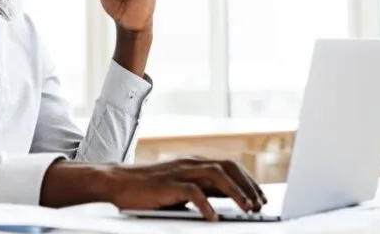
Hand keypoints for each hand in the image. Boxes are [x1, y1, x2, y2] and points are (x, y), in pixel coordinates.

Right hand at [108, 158, 266, 220]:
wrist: (118, 182)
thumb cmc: (149, 189)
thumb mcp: (181, 188)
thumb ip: (203, 190)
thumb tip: (228, 201)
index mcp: (195, 163)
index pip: (229, 166)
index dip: (248, 181)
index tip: (261, 197)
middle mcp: (190, 163)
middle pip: (228, 167)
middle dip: (248, 185)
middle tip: (259, 204)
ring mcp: (180, 172)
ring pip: (216, 175)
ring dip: (235, 192)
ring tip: (246, 208)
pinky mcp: (168, 184)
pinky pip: (193, 192)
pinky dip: (207, 204)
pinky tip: (214, 218)